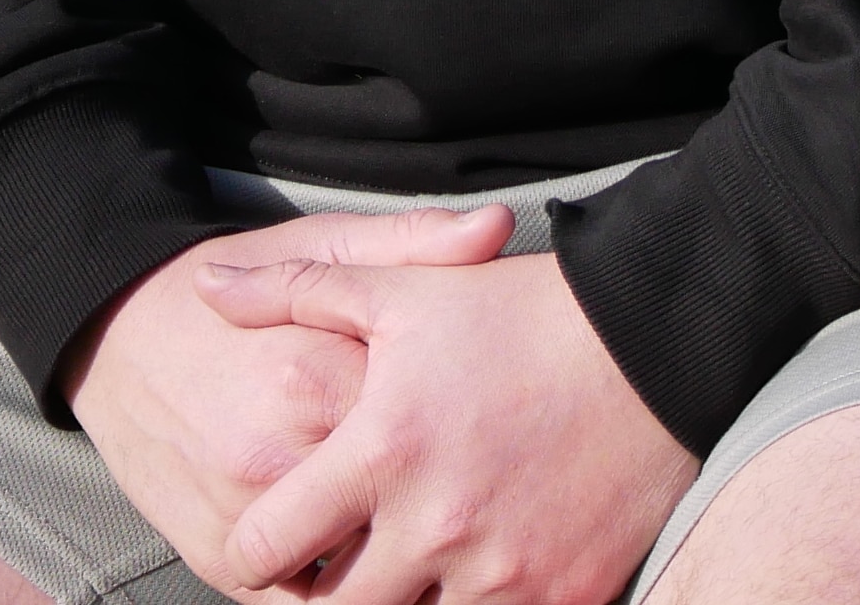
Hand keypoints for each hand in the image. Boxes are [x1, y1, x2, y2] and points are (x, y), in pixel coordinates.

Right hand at [63, 203, 516, 593]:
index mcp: (326, 378)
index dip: (468, 435)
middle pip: (403, 516)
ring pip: (361, 574)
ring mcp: (249, 517)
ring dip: (391, 563)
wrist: (109, 333)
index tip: (486, 433)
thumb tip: (498, 228)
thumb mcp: (315, 246)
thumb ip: (411, 243)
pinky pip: (304, 602)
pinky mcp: (219, 561)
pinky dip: (336, 590)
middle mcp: (287, 456)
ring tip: (412, 532)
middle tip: (462, 502)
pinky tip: (354, 556)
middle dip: (434, 513)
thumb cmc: (226, 294)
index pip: (435, 434)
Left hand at [194, 241, 696, 604]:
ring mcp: (504, 573)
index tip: (266, 544)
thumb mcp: (395, 288)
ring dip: (405, 602)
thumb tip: (208, 285)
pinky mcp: (565, 597)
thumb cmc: (517, 314)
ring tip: (410, 563)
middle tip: (338, 564)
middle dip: (326, 595)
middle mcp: (437, 526)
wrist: (652, 346)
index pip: (271, 547)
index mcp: (383, 453)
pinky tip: (474, 571)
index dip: (254, 552)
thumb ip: (291, 290)